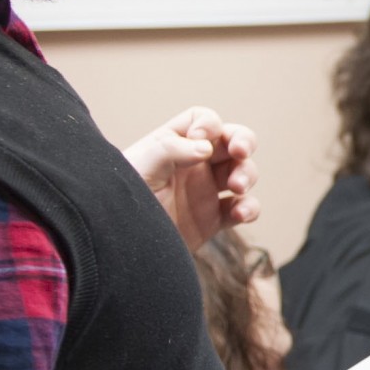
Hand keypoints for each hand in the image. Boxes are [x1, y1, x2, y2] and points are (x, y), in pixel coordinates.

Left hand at [124, 107, 257, 251]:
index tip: (201, 140)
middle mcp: (192, 164)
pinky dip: (249, 208)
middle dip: (243, 142)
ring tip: (237, 187)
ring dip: (247, 175)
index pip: (202, 120)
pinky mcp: (213, 220)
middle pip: (231, 140)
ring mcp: (205, 191)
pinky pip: (243, 208)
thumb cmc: (119, 203)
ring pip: (242, 172)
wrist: (120, 249)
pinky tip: (240, 214)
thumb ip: (171, 150)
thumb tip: (206, 148)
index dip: (208, 124)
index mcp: (172, 145)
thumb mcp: (140, 168)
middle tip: (241, 152)